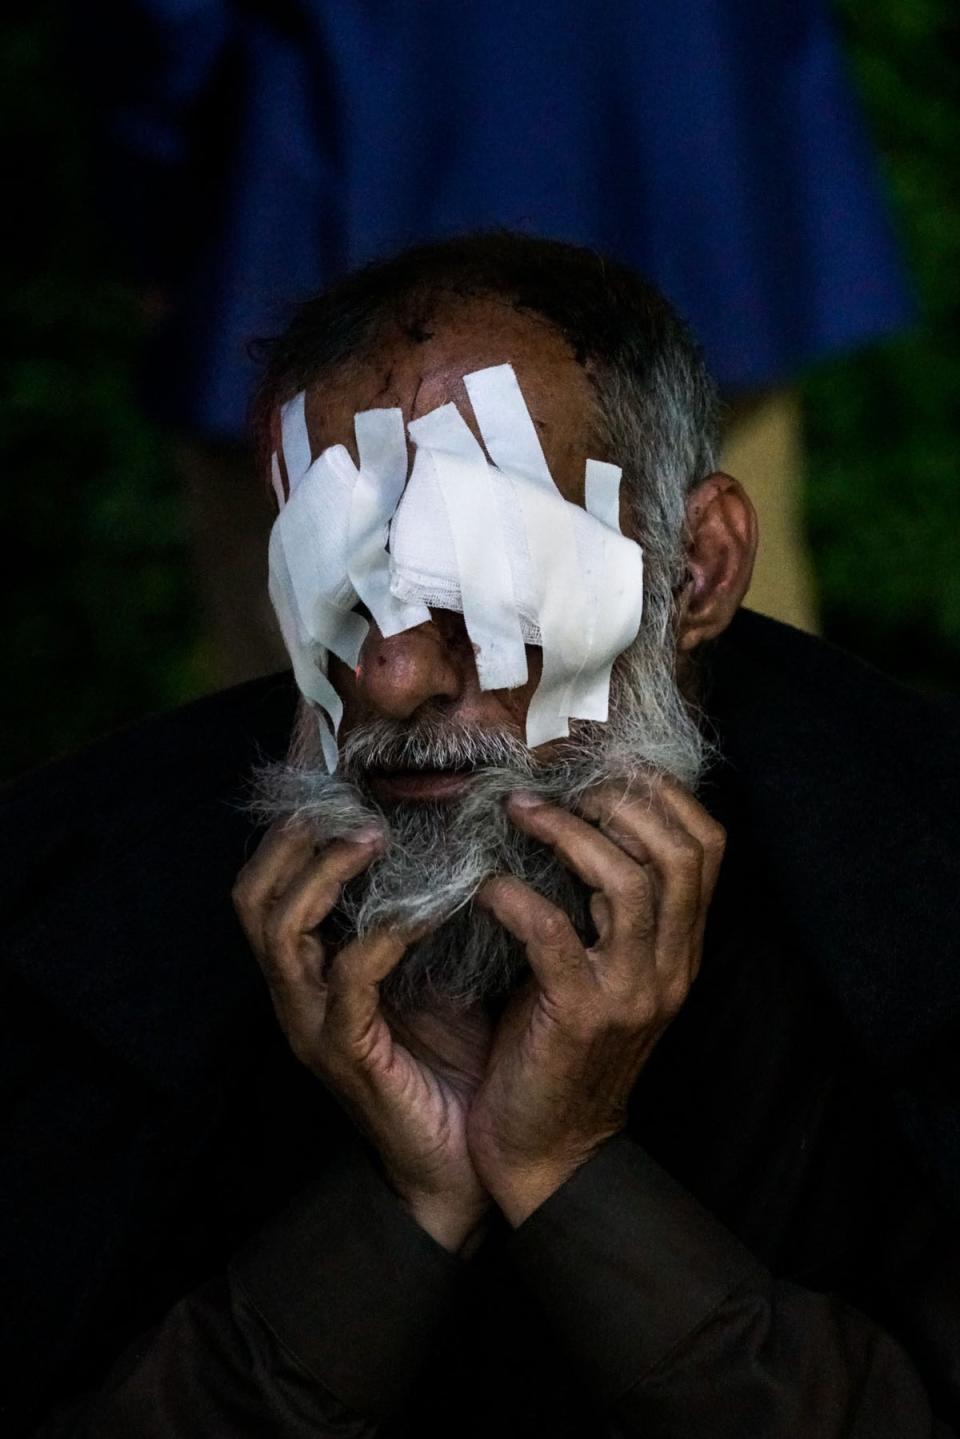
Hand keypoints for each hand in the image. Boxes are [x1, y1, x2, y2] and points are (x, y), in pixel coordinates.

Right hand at [233, 820, 493, 1250]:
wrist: (468, 1164)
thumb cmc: (455, 1060)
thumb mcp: (437, 970)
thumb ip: (427, 911)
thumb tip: (460, 832)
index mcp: (312, 970)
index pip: (269, 883)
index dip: (292, 828)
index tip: (337, 777)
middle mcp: (298, 993)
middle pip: (253, 898)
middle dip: (295, 841)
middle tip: (353, 803)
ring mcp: (313, 1025)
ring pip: (280, 932)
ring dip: (324, 875)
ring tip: (374, 839)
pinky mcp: (346, 1055)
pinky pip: (346, 982)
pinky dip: (380, 937)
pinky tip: (423, 911)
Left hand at [466, 779, 724, 1224]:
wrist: (549, 1156)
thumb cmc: (559, 1049)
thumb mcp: (602, 973)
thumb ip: (605, 910)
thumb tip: (573, 821)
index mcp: (681, 950)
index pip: (707, 847)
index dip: (661, 792)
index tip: (602, 765)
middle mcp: (671, 966)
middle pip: (680, 852)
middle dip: (620, 800)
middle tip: (559, 782)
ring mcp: (633, 993)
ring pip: (630, 883)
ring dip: (570, 834)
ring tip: (518, 811)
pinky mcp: (580, 1017)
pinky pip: (556, 936)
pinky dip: (519, 898)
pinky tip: (486, 885)